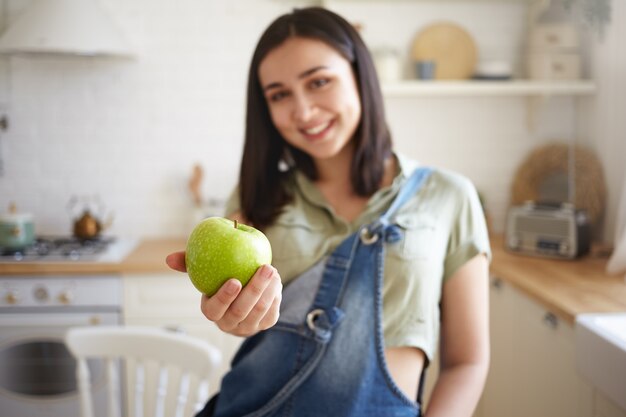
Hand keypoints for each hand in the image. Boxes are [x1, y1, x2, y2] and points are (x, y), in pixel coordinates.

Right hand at [165, 252, 282, 336]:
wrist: (244, 292)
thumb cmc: (218, 278)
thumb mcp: (204, 271)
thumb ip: (189, 263)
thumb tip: (169, 258)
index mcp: (211, 312)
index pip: (215, 309)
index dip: (225, 297)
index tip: (235, 280)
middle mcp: (228, 324)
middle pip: (242, 310)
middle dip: (255, 289)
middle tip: (265, 267)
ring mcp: (248, 327)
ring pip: (259, 312)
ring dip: (268, 290)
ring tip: (272, 270)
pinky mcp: (265, 324)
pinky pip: (272, 312)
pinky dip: (275, 296)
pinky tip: (276, 280)